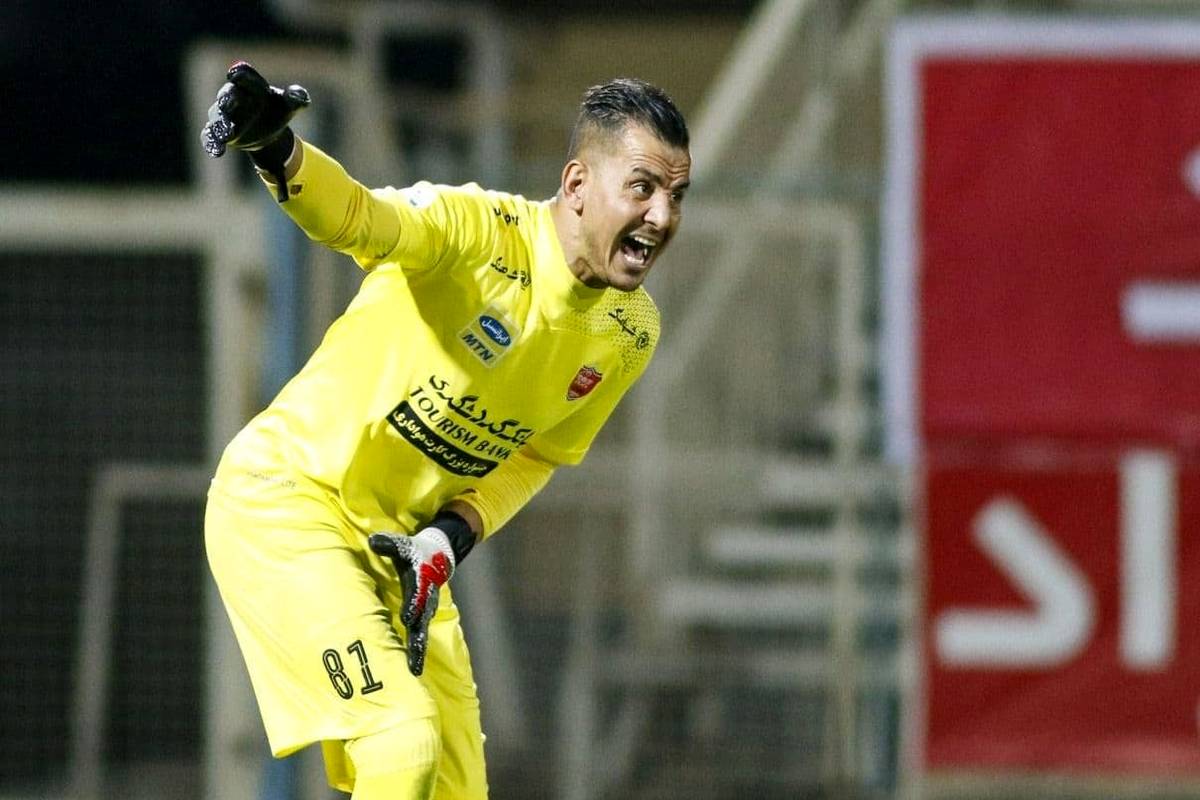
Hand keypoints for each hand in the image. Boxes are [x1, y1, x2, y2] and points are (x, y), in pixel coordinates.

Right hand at [200, 61, 309, 157]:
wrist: (270, 133)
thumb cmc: (277, 111)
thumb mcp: (289, 106)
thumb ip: (296, 98)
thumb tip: (299, 96)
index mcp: (249, 84)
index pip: (243, 75)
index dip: (241, 75)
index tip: (236, 73)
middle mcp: (232, 96)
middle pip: (227, 94)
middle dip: (228, 98)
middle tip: (229, 101)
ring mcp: (224, 115)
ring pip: (218, 117)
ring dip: (221, 124)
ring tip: (228, 134)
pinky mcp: (220, 133)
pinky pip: (211, 136)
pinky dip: (212, 143)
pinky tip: (216, 152)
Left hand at [368, 528, 455, 675]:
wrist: (438, 557)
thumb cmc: (416, 552)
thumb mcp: (404, 546)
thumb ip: (389, 545)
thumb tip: (372, 541)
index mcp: (421, 581)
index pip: (417, 594)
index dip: (413, 604)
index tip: (407, 617)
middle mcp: (426, 599)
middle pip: (422, 621)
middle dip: (417, 640)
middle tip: (414, 658)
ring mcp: (426, 610)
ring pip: (421, 633)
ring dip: (418, 651)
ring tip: (414, 670)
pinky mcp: (422, 617)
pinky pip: (419, 636)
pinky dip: (415, 651)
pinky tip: (411, 668)